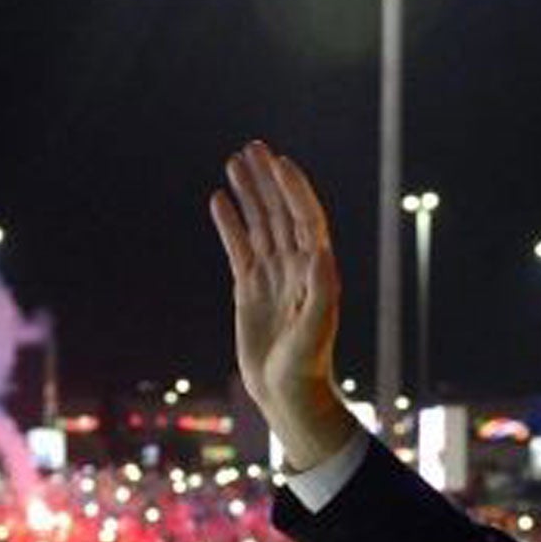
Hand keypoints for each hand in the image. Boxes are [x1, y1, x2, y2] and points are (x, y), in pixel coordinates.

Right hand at [210, 142, 358, 468]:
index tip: (279, 163)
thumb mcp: (317, 328)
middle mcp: (296, 266)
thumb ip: (322, 288)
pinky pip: (239, 248)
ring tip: (234, 162)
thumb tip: (319, 249)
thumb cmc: (306, 366)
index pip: (306, 218)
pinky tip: (219, 201)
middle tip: (252, 147)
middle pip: (281, 212)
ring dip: (248, 193)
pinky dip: (229, 224)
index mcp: (316, 270)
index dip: (294, 190)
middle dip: (267, 180)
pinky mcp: (249, 289)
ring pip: (259, 224)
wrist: (287, 394)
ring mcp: (272, 276)